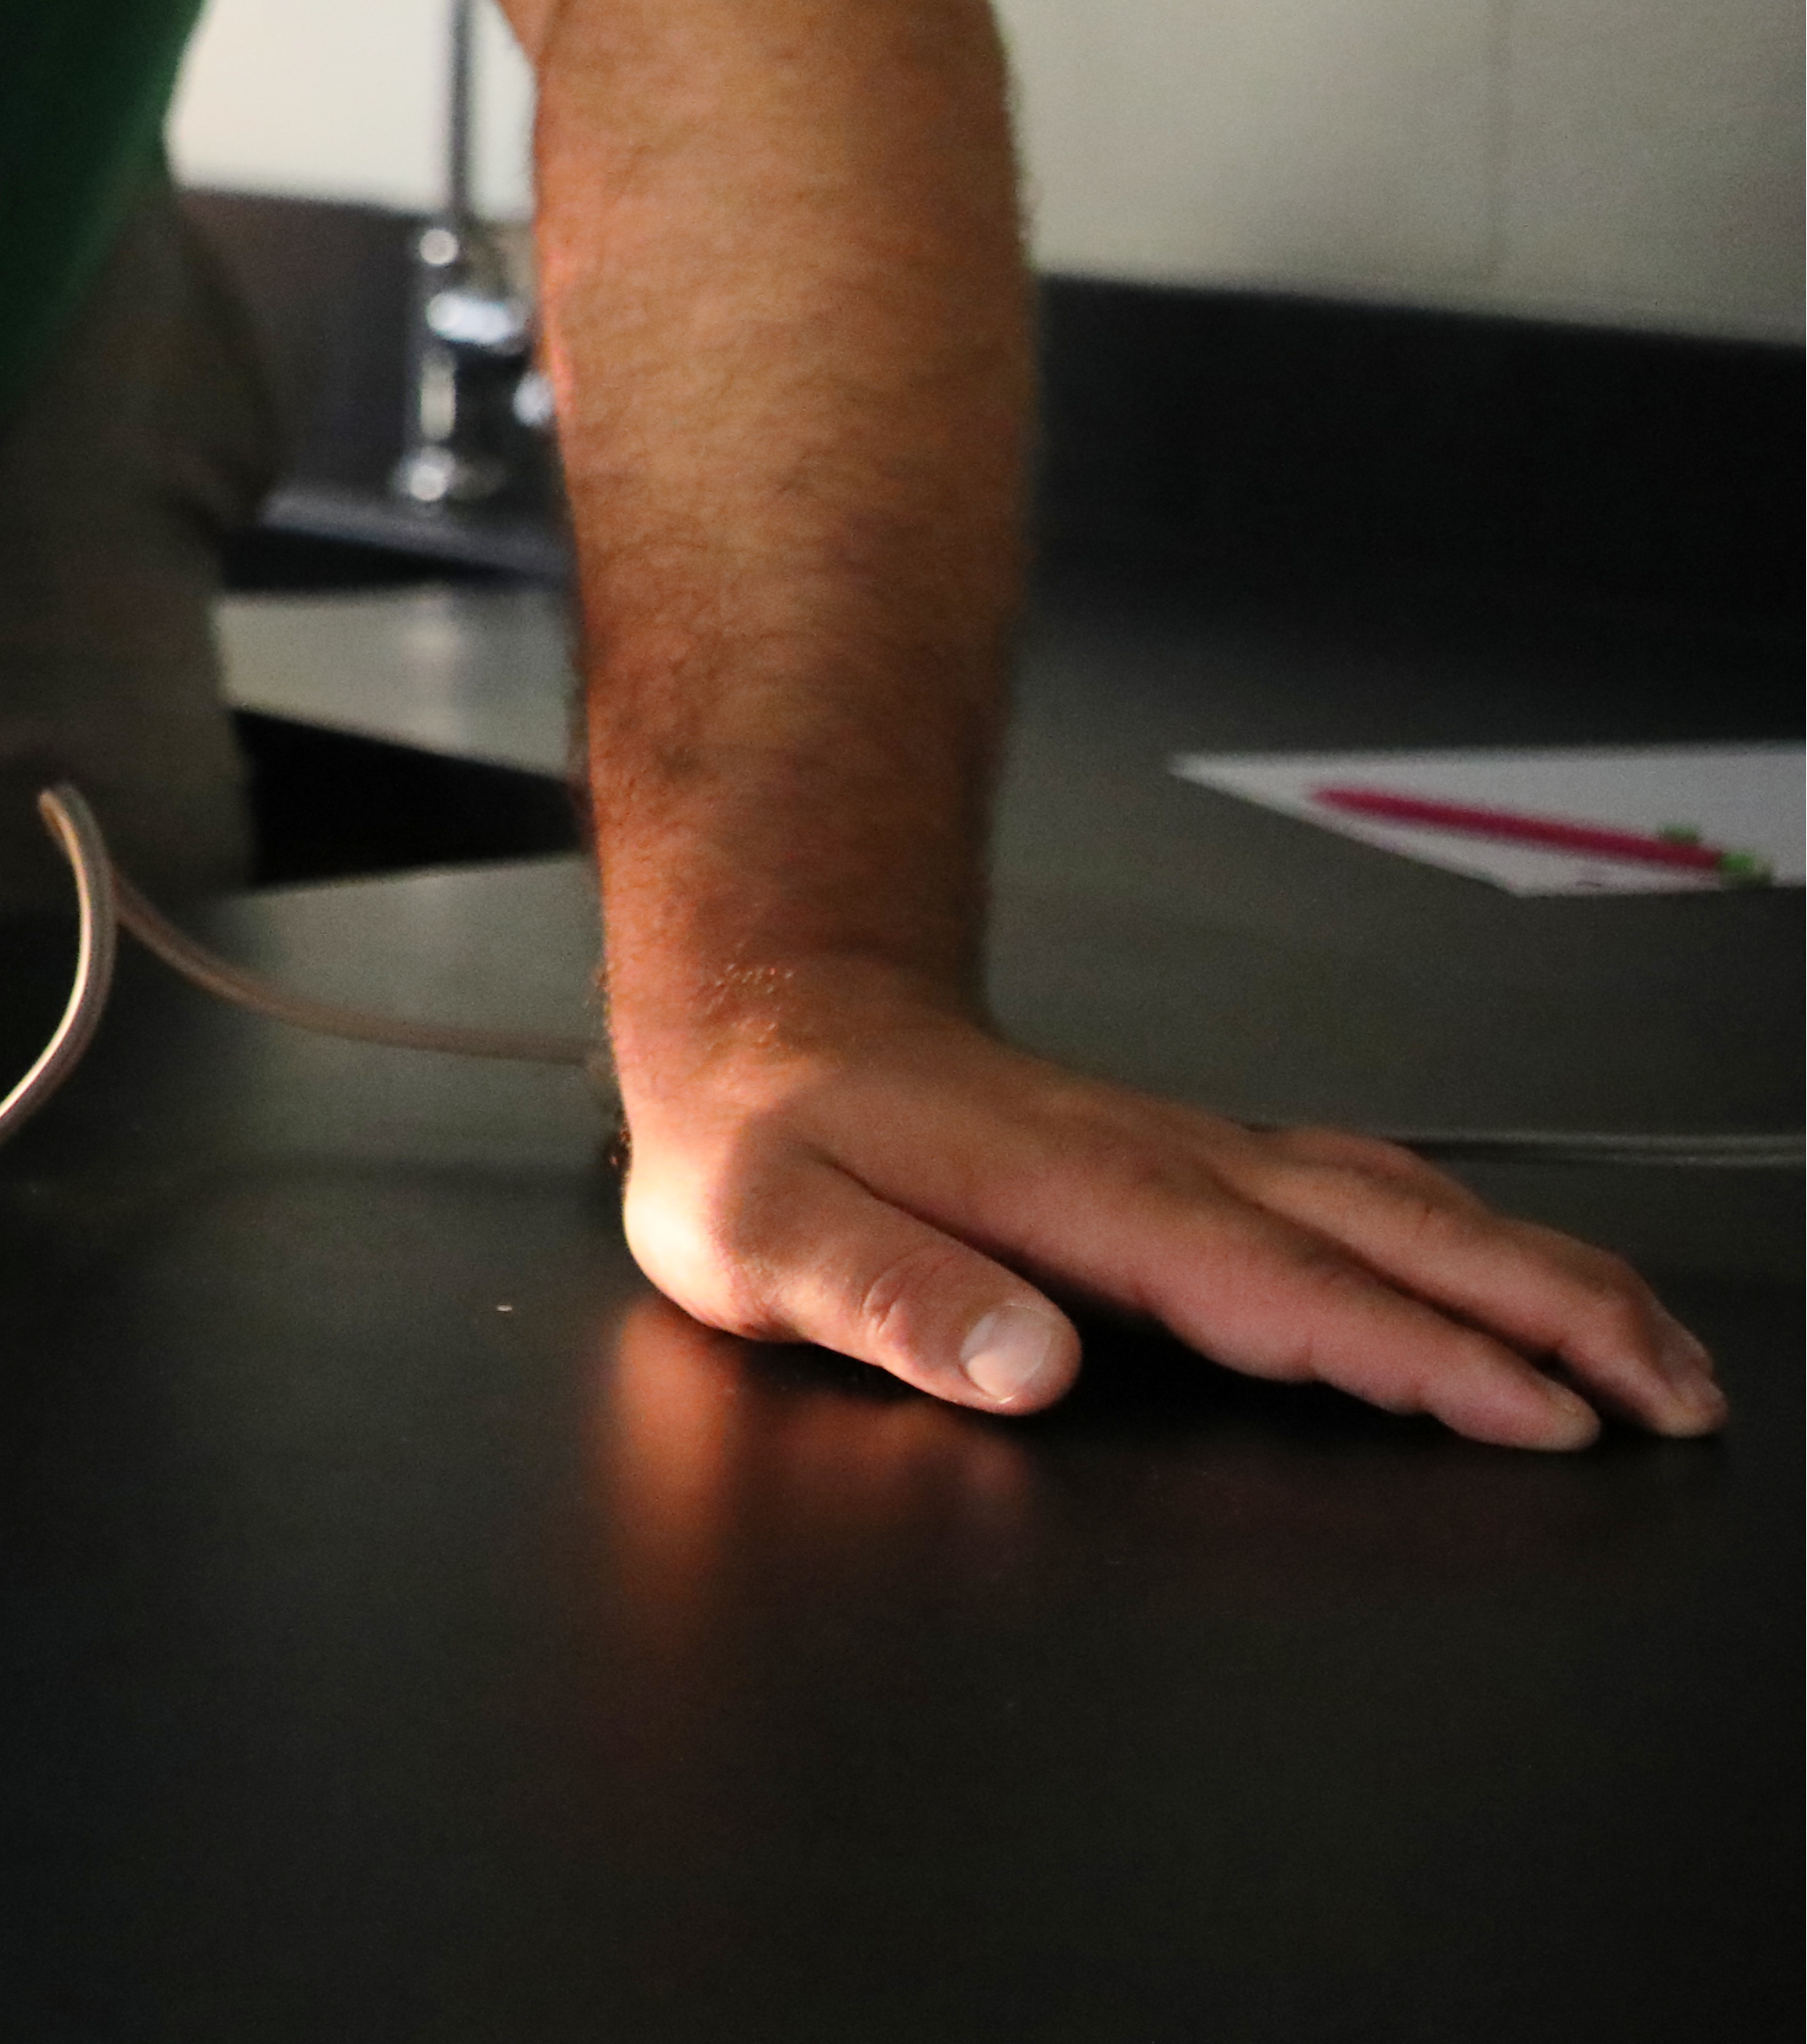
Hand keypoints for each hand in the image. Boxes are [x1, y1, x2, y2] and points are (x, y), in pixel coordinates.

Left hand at [618, 968, 1728, 1447]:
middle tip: (1676, 1399)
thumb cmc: (763, 1139)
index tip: (1538, 1418)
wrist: (763, 1020)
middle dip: (1554, 1317)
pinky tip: (1525, 1285)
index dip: (1417, 1355)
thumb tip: (1019, 1362)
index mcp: (1080, 1192)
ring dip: (1545, 1281)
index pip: (1283, 1288)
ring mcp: (1194, 1155)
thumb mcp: (767, 1238)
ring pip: (1409, 1209)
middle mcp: (1165, 1162)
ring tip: (1661, 1361)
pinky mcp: (1197, 1163)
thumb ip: (892, 1301)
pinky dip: (1475, 1246)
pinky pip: (1368, 1195)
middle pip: (1396, 1237)